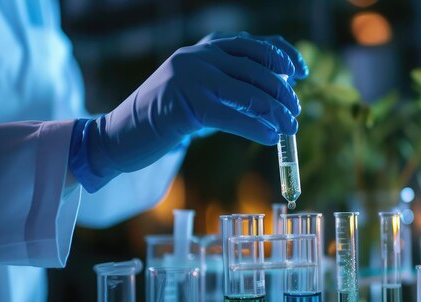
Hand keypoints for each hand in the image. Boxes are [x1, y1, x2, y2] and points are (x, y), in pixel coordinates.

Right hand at [69, 36, 305, 191]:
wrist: (119, 134)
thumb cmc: (165, 117)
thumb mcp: (200, 91)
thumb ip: (230, 86)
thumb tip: (274, 99)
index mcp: (205, 47)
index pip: (255, 43)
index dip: (283, 56)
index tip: (300, 73)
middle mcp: (200, 55)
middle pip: (258, 69)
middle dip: (283, 92)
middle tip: (295, 112)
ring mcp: (192, 77)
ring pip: (249, 92)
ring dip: (276, 112)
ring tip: (290, 128)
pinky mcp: (186, 105)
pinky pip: (232, 116)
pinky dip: (256, 128)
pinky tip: (270, 138)